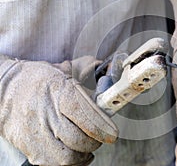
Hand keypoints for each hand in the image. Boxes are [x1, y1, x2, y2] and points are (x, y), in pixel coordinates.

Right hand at [0, 56, 117, 164]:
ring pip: (67, 157)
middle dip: (95, 141)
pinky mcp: (29, 146)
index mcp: (58, 90)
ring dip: (84, 154)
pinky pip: (53, 164)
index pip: (83, 112)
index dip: (102, 126)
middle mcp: (45, 113)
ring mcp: (35, 132)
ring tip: (88, 146)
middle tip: (101, 136)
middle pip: (78, 138)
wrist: (3, 89)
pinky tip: (75, 154)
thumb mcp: (63, 71)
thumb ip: (86, 79)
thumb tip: (108, 84)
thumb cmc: (38, 80)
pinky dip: (70, 163)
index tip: (113, 133)